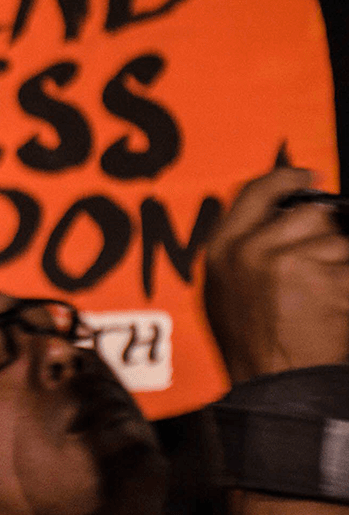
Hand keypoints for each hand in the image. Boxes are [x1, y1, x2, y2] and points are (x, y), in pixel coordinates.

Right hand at [204, 167, 348, 381]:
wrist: (276, 387)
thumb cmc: (250, 342)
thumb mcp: (224, 287)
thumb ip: (245, 247)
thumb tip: (283, 215)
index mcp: (225, 248)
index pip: (258, 191)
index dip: (288, 178)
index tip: (309, 175)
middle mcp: (256, 250)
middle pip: (312, 213)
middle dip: (328, 233)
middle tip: (327, 260)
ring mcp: (296, 265)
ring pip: (342, 242)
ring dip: (343, 264)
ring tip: (328, 294)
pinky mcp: (332, 284)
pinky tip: (340, 305)